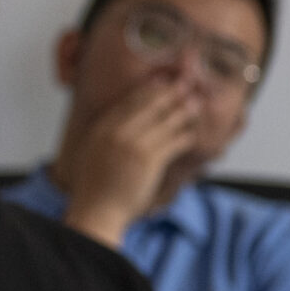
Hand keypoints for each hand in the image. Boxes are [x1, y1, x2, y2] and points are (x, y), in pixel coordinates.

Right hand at [58, 75, 200, 244]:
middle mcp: (117, 131)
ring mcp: (133, 144)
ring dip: (183, 110)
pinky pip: (174, 141)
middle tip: (186, 84)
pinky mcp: (150, 159)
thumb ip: (108, 134)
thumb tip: (123, 123)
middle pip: (149, 104)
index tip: (162, 80)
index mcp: (102, 128)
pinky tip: (192, 134)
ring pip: (166, 120)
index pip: (129, 100)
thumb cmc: (95, 186)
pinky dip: (186, 136)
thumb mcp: (94, 152)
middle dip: (170, 92)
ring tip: (195, 103)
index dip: (149, 88)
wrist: (97, 210)